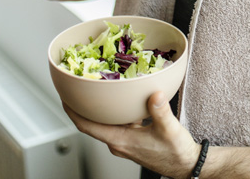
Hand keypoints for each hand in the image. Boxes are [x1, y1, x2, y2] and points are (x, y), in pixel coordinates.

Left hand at [63, 91, 199, 178]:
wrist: (186, 164)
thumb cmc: (176, 152)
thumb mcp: (168, 129)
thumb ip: (160, 111)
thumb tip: (154, 94)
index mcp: (120, 140)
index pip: (87, 126)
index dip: (72, 111)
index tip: (64, 96)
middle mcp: (118, 142)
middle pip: (92, 122)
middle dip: (84, 105)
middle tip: (79, 85)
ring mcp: (125, 141)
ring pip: (106, 122)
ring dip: (100, 108)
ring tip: (99, 88)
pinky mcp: (133, 139)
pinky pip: (118, 122)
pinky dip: (116, 110)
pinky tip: (124, 98)